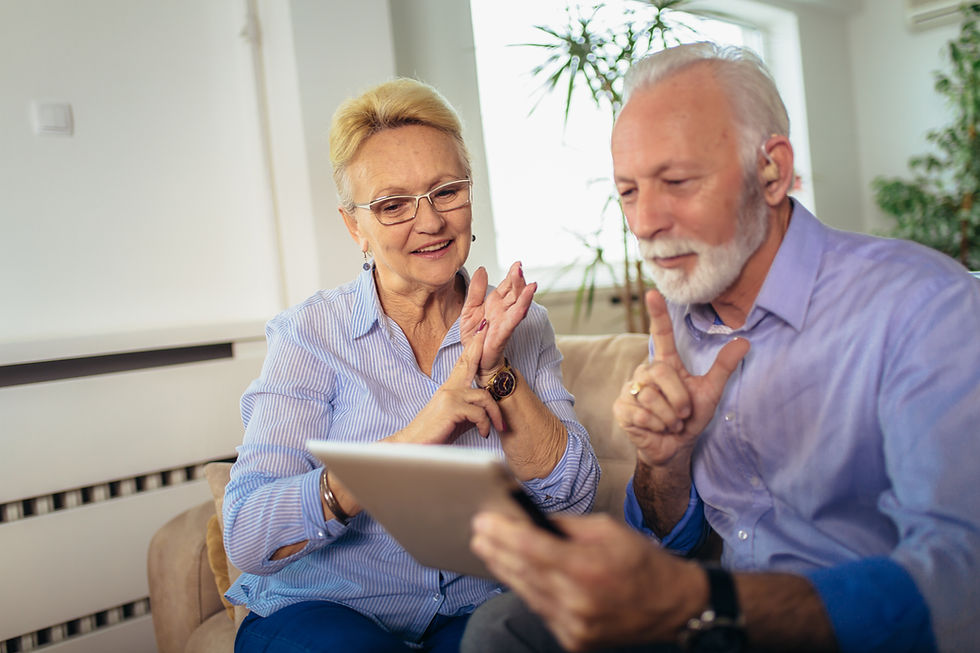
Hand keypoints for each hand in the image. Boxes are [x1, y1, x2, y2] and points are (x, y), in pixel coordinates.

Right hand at [392, 322, 503, 443]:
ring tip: (496, 427)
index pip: (463, 364)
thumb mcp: (456, 419)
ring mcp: (449, 396)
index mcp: (450, 389)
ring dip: (494, 414)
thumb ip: (470, 410)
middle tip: (487, 328)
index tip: (481, 330)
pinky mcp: (451, 409)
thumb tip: (486, 410)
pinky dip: (484, 425)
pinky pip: (479, 413)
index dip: (473, 347)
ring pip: (484, 396)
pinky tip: (482, 433)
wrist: (412, 446)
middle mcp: (449, 388)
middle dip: (479, 346)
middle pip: (468, 362)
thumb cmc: (435, 434)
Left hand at [460, 263, 536, 381]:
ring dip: (525, 296)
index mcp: (496, 303)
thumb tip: (482, 269)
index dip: (512, 275)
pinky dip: (520, 312)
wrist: (474, 359)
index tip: (518, 264)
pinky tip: (525, 304)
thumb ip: (475, 291)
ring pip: (518, 305)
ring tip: (531, 284)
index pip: (507, 286)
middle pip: (515, 293)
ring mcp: (505, 322)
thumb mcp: (469, 309)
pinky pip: (513, 321)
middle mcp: (504, 311)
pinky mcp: (503, 334)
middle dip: (518, 281)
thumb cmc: (475, 336)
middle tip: (520, 268)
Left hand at [470, 511, 703, 651]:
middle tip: (478, 533)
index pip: (531, 548)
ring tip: (489, 551)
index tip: (483, 520)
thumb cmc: (642, 562)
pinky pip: (541, 611)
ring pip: (527, 593)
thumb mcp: (607, 530)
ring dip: (505, 570)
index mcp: (587, 567)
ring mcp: (575, 625)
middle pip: (522, 571)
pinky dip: (527, 591)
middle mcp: (578, 600)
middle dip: (496, 550)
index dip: (502, 533)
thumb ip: (565, 526)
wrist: (673, 607)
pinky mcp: (574, 640)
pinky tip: (515, 574)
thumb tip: (528, 517)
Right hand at [613, 289, 748, 466]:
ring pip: (651, 397)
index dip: (657, 314)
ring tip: (671, 423)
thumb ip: (723, 367)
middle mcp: (644, 372)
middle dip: (679, 399)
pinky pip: (642, 413)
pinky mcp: (621, 408)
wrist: (674, 447)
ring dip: (669, 417)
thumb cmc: (689, 418)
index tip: (653, 293)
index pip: (660, 334)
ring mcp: (629, 389)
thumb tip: (745, 343)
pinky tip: (657, 429)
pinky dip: (656, 425)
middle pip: (661, 373)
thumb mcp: (710, 392)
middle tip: (683, 413)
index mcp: (665, 364)